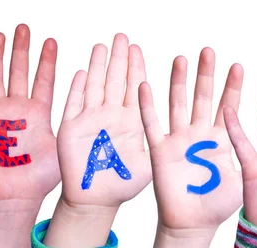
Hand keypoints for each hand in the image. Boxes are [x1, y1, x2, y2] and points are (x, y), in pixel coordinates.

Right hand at [0, 24, 59, 203]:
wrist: (17, 196)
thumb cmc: (42, 177)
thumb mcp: (64, 146)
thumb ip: (75, 126)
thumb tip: (100, 113)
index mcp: (39, 113)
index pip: (44, 79)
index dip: (47, 61)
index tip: (51, 40)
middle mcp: (18, 109)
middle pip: (19, 72)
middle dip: (23, 50)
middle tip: (25, 27)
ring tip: (1, 35)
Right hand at [57, 34, 150, 209]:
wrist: (96, 200)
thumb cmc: (124, 185)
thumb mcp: (150, 164)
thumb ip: (161, 144)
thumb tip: (184, 131)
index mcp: (131, 121)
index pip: (134, 88)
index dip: (136, 68)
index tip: (138, 48)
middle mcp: (111, 116)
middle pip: (115, 81)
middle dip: (119, 59)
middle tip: (123, 37)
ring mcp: (91, 120)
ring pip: (95, 86)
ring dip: (99, 67)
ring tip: (103, 46)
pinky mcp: (72, 129)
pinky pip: (74, 104)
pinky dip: (77, 89)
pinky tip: (83, 72)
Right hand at [138, 48, 243, 247]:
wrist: (192, 225)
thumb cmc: (217, 205)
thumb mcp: (243, 180)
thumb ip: (254, 161)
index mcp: (219, 139)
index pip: (227, 106)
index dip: (232, 87)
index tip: (238, 66)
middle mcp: (198, 135)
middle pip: (202, 98)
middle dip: (206, 75)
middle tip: (209, 51)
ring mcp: (178, 141)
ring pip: (177, 104)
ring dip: (179, 82)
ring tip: (182, 59)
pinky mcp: (160, 152)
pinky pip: (152, 126)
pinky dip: (147, 107)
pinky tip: (145, 86)